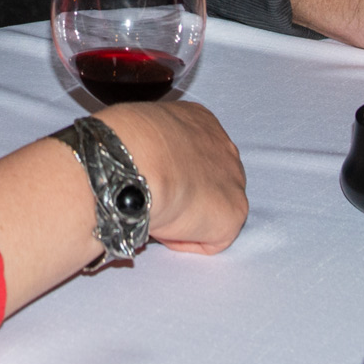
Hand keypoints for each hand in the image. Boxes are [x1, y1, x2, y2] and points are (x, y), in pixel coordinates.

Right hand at [97, 101, 248, 255]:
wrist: (140, 161)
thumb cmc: (129, 141)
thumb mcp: (139, 129)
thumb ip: (151, 145)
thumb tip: (139, 163)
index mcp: (201, 122)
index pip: (194, 152)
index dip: (174, 174)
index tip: (156, 183)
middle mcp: (225, 147)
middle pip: (210, 181)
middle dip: (187, 195)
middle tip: (158, 204)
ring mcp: (234, 180)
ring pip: (212, 210)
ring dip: (187, 218)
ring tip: (159, 216)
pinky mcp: (234, 213)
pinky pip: (211, 239)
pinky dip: (186, 241)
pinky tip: (166, 228)